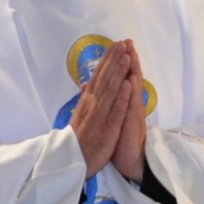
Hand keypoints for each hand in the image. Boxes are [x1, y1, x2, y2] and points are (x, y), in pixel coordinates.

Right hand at [67, 41, 135, 176]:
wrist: (74, 161)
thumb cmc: (80, 139)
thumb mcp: (80, 115)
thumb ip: (85, 99)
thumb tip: (86, 84)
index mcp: (88, 101)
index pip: (98, 76)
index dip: (107, 60)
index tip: (115, 45)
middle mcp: (93, 104)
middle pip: (104, 78)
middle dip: (113, 60)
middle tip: (122, 42)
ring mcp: (100, 115)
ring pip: (111, 90)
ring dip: (118, 73)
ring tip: (126, 56)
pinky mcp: (107, 127)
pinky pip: (115, 110)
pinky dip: (122, 97)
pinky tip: (129, 84)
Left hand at [113, 43, 146, 181]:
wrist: (131, 163)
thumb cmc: (120, 142)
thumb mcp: (112, 120)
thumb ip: (110, 103)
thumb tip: (98, 87)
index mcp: (123, 103)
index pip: (122, 79)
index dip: (120, 62)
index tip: (118, 45)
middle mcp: (130, 106)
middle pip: (130, 79)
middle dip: (128, 60)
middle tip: (127, 41)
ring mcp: (132, 115)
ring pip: (133, 90)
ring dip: (132, 71)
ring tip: (131, 54)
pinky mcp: (132, 126)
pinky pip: (131, 108)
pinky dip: (131, 95)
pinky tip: (131, 83)